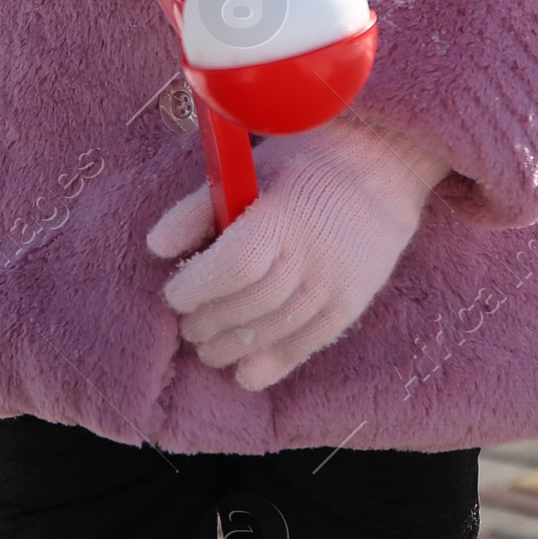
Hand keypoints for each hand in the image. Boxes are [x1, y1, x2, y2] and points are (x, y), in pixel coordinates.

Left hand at [147, 120, 445, 387]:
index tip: (173, 294)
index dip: (200, 286)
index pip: (237, 263)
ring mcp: (338, 280)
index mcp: (285, 212)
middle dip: (211, 321)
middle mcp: (314, 251)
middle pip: (254, 301)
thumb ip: (200, 208)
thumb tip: (155, 246)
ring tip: (207, 349)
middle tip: (187, 327)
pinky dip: (276, 363)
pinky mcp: (353, 301)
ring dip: (236, 347)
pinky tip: (246, 374)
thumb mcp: (250, 171)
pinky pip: (312, 341)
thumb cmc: (301, 164)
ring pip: (279, 327)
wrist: (382, 165)